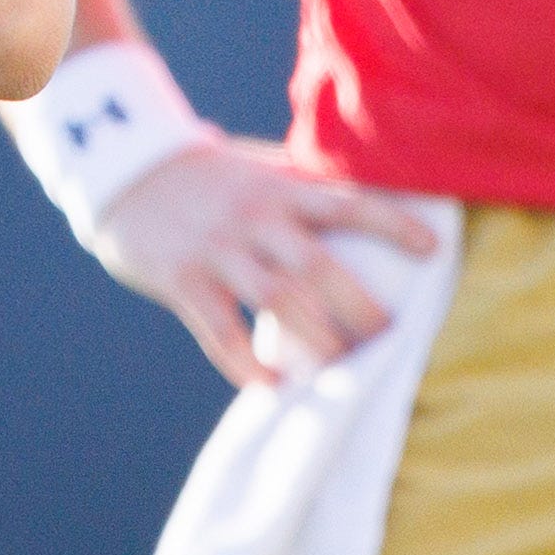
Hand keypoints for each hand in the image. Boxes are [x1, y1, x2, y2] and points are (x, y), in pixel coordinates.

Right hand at [93, 138, 441, 389]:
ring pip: (275, 299)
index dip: (390, 223)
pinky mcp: (181, 277)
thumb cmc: (209, 175)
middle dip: (359, 306)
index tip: (433, 250)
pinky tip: (272, 387)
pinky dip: (246, 363)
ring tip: (344, 373)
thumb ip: (307, 187)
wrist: (121, 170)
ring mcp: (216, 247)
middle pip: (317, 265)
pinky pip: (218, 329)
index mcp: (280, 186)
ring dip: (314, 340)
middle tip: (392, 339)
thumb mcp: (259, 168)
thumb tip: (377, 205)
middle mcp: (253, 215)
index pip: (346, 202)